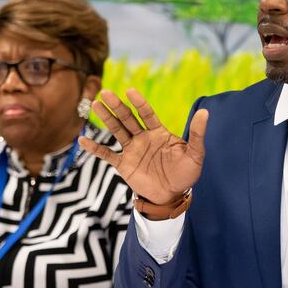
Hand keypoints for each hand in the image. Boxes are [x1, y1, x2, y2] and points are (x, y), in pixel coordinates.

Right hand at [78, 88, 208, 205]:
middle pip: (128, 118)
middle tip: (105, 92)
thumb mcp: (195, 154)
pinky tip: (82, 140)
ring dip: (106, 118)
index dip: (139, 103)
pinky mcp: (124, 165)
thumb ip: (197, 134)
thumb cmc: (185, 174)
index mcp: (159, 133)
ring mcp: (132, 150)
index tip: (130, 91)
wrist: (172, 196)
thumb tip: (205, 112)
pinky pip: (107, 154)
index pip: (147, 114)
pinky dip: (95, 148)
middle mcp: (143, 138)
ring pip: (116, 130)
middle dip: (118, 105)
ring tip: (95, 104)